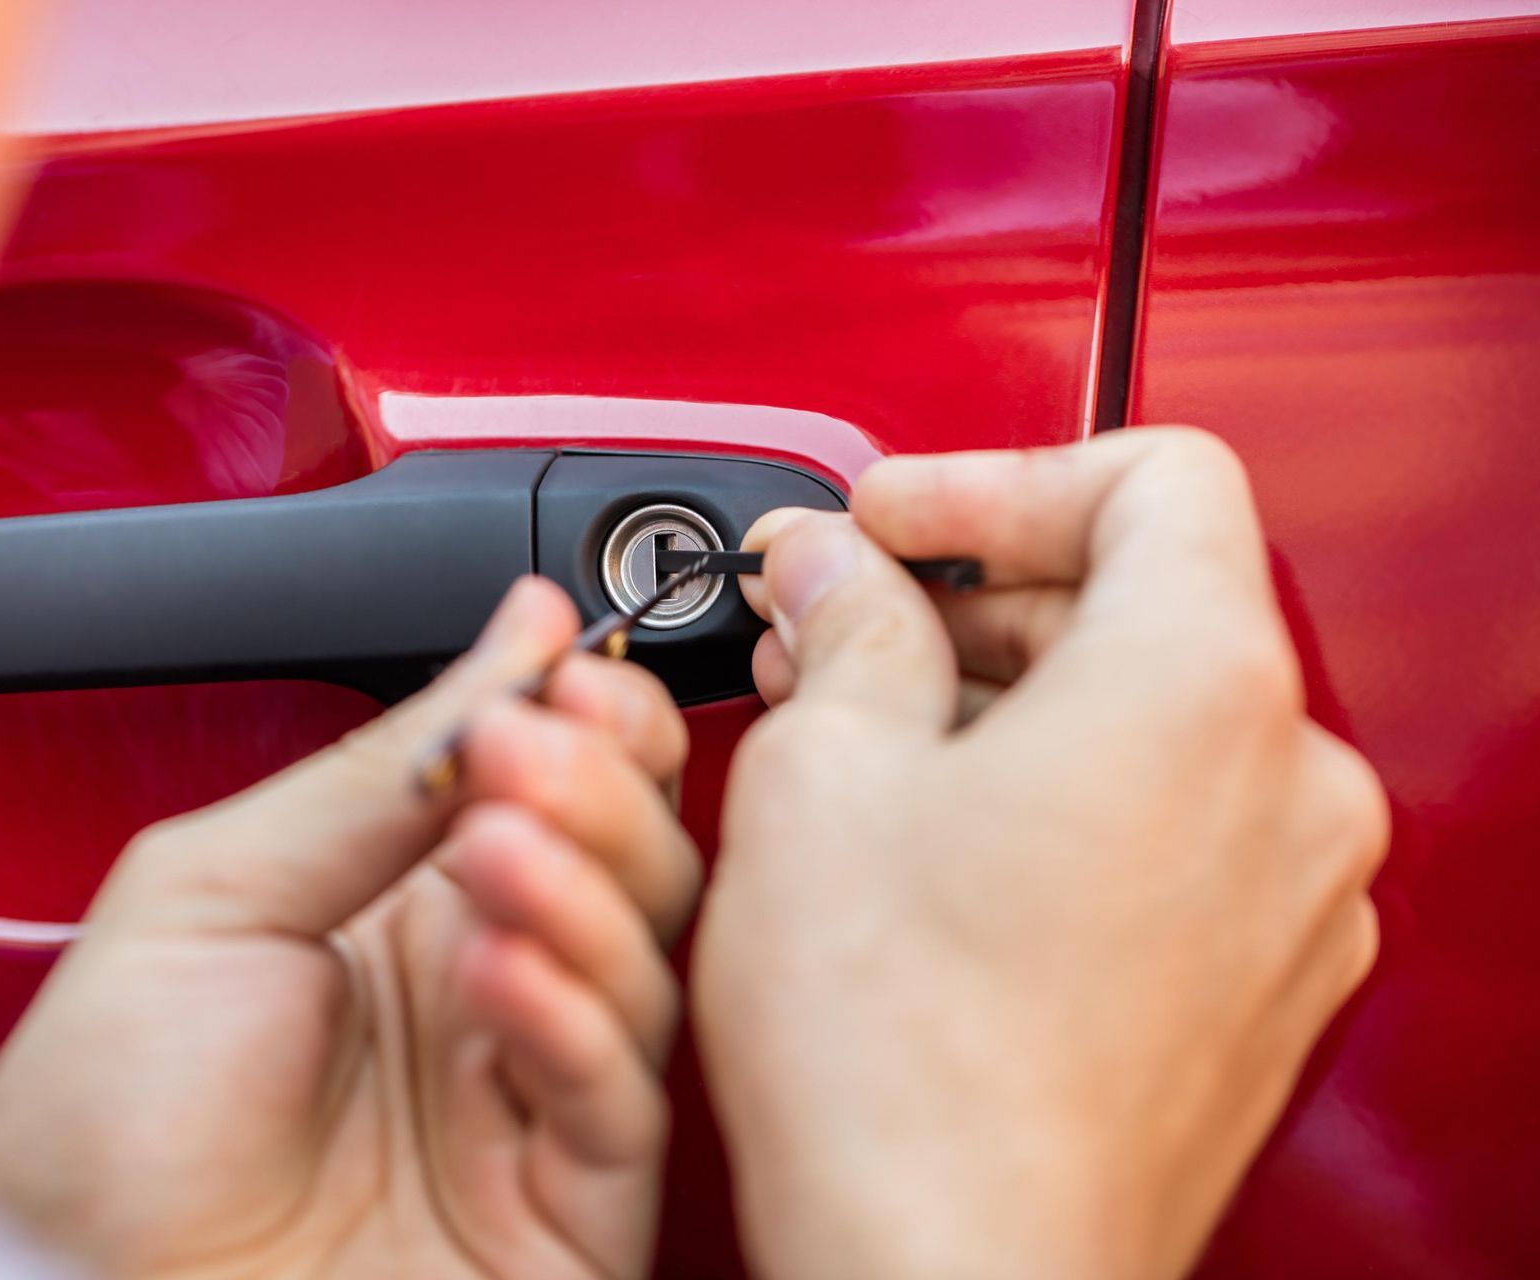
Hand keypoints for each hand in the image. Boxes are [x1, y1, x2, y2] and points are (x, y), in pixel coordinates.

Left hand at [0, 578, 699, 1279]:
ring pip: (646, 964)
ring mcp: (527, 1101)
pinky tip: (499, 970)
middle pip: (632, 857)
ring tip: (496, 844)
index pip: (561, 781)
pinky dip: (574, 1019)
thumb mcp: (211, 894)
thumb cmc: (98, 1137)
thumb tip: (514, 631)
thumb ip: (377, 771)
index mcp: (408, 904)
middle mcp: (485, 992)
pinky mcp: (563, 1212)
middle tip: (529, 748)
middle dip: (599, 782)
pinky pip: (616, 1100)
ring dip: (586, 883)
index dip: (587, 714)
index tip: (565, 666)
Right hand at [696, 430, 1387, 1279]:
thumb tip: (836, 572)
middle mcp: (1286, 786)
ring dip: (1004, 703)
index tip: (891, 521)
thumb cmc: (902, 1065)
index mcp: (1200, 684)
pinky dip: (1057, 803)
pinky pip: (1166, 833)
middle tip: (836, 625)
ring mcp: (1288, 900)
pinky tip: (931, 847)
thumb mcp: (820, 776)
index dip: (992, 477)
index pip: (1149, 475)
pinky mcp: (1254, 989)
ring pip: (1149, 725)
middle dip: (973, 596)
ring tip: (861, 740)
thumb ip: (844, 626)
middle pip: (1145, 601)